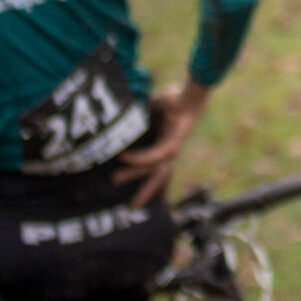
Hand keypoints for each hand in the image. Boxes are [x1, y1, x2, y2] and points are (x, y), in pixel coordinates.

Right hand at [112, 77, 210, 202]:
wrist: (189, 94)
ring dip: (133, 175)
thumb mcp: (148, 114)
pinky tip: (124, 157)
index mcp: (164, 147)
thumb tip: (112, 122)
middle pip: (157, 177)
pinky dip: (138, 157)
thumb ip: (133, 122)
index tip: (142, 202)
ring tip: (114, 179)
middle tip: (131, 207)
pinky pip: (153, 155)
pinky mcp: (173, 144)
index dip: (153, 187)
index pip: (156, 171)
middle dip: (145, 192)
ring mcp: (172, 150)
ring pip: (153, 170)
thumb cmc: (171, 101)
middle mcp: (169, 152)